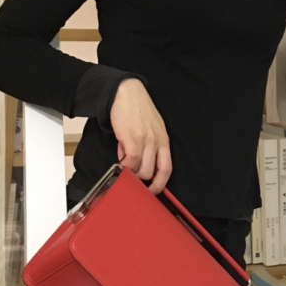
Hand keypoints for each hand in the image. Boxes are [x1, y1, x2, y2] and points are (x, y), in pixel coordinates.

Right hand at [109, 78, 171, 193]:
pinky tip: (119, 162)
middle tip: (130, 175)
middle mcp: (157, 141)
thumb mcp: (151, 128)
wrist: (126, 93)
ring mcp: (145, 140)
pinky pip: (130, 161)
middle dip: (140, 179)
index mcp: (164, 140)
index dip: (159, 184)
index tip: (152, 192)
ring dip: (130, 173)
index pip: (167, 169)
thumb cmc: (138, 110)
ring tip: (123, 164)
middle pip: (151, 173)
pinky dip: (123, 167)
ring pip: (140, 170)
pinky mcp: (131, 138)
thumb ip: (148, 146)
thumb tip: (137, 165)